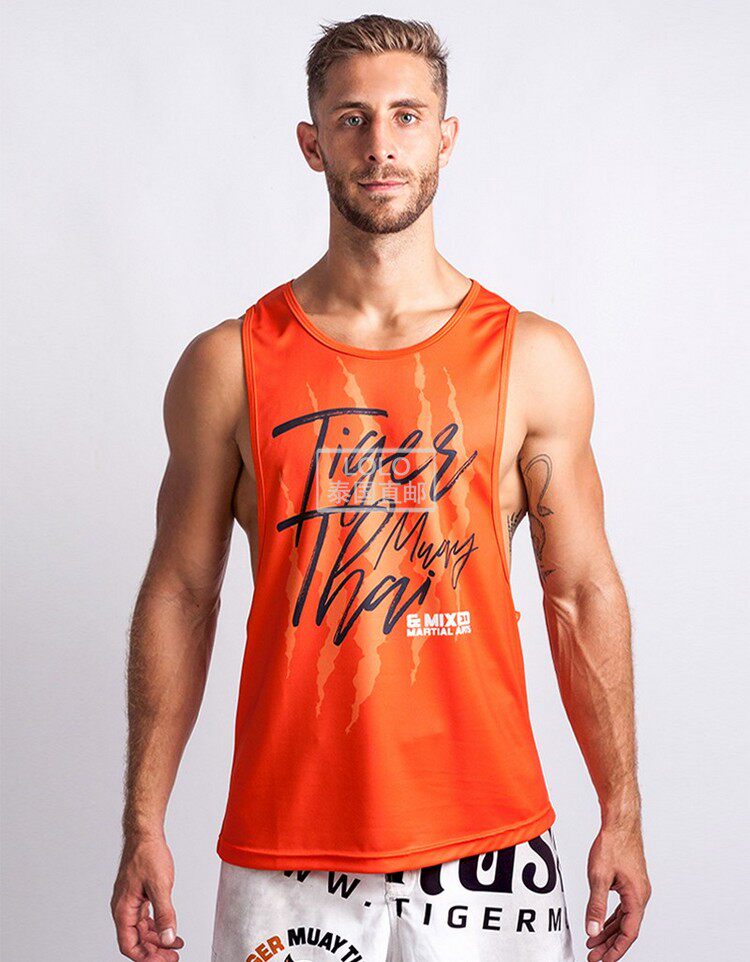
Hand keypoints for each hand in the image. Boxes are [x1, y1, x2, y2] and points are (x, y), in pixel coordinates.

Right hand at [111, 832, 185, 959]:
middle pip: (136, 941)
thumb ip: (165, 914)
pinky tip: (170, 930)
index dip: (145, 958)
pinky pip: (146, 918)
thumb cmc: (147, 854)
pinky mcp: (139, 896)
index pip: (129, 945)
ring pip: (142, 931)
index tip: (162, 961)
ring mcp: (131, 902)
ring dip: (157, 940)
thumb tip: (168, 938)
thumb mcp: (160, 886)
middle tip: (172, 957)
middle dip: (154, 952)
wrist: (145, 834)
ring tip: (174, 947)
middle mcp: (124, 908)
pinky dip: (158, 926)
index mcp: (123, 909)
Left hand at [584, 820, 650, 960]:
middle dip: (610, 944)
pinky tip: (602, 923)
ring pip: (624, 918)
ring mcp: (637, 888)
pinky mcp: (631, 882)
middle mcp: (641, 895)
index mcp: (637, 897)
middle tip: (594, 956)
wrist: (620, 822)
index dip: (616, 950)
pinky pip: (623, 907)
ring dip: (609, 931)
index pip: (629, 933)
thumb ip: (596, 906)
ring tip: (594, 943)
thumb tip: (592, 930)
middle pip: (626, 929)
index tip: (604, 961)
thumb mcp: (599, 877)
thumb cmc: (613, 844)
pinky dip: (612, 917)